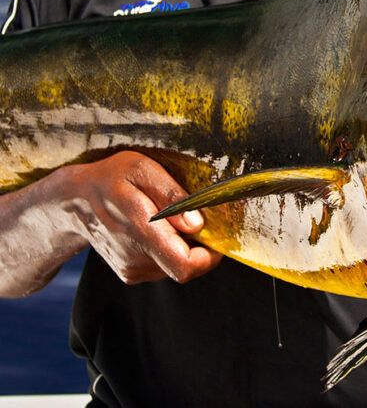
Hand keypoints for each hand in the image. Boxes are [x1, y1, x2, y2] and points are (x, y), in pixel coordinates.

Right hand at [67, 150, 221, 283]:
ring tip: (170, 219)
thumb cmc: (112, 179)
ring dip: (181, 246)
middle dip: (198, 247)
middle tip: (194, 218)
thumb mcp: (141, 169)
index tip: (217, 237)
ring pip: (173, 266)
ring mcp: (131, 269)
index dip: (209, 257)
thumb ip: (171, 195)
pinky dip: (169, 249)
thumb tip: (196, 223)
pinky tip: (157, 228)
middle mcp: (135, 258)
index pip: (184, 265)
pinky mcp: (129, 272)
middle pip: (184, 266)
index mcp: (141, 230)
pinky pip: (162, 266)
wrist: (74, 201)